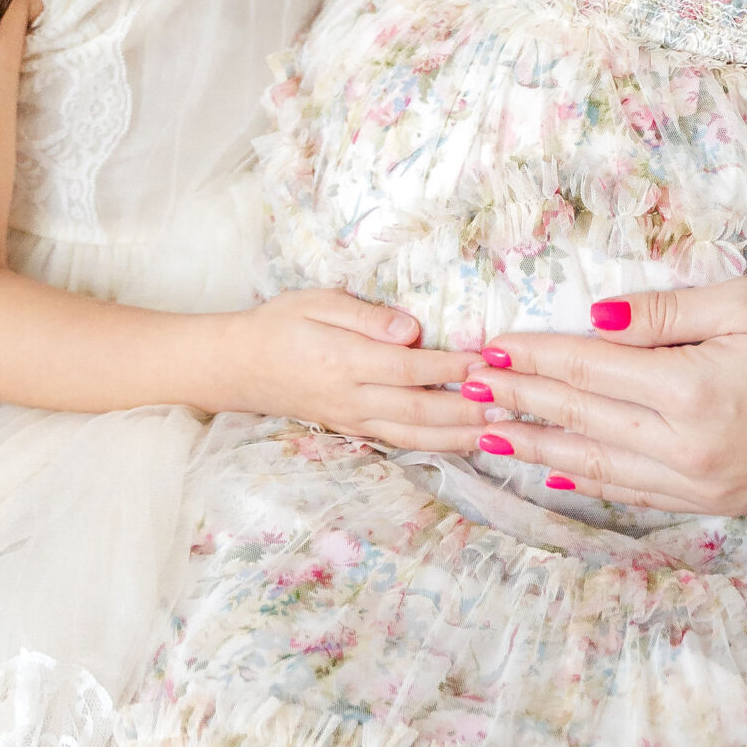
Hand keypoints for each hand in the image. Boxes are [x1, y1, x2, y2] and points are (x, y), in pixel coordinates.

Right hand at [212, 290, 484, 451]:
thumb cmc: (280, 323)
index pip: (407, 369)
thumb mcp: (317, 302)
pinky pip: (399, 442)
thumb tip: (410, 329)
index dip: (448, 368)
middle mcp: (351, 399)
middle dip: (466, 409)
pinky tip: (460, 440)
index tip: (484, 361)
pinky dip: (433, 445)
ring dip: (458, 436)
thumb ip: (365, 315)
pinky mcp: (352, 430)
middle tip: (509, 403)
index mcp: (343, 361)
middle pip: (418, 411)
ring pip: (413, 436)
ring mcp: (352, 420)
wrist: (237, 366)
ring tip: (498, 432)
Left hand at [459, 278, 746, 512]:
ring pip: (598, 466)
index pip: (588, 371)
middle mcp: (687, 449)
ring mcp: (700, 485)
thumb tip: (592, 319)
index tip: (488, 346)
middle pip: (582, 420)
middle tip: (466, 389)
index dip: (534, 357)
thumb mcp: (740, 302)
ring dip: (539, 448)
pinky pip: (635, 493)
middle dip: (521, 402)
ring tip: (488, 435)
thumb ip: (661, 313)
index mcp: (690, 391)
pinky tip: (557, 471)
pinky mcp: (715, 502)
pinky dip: (588, 480)